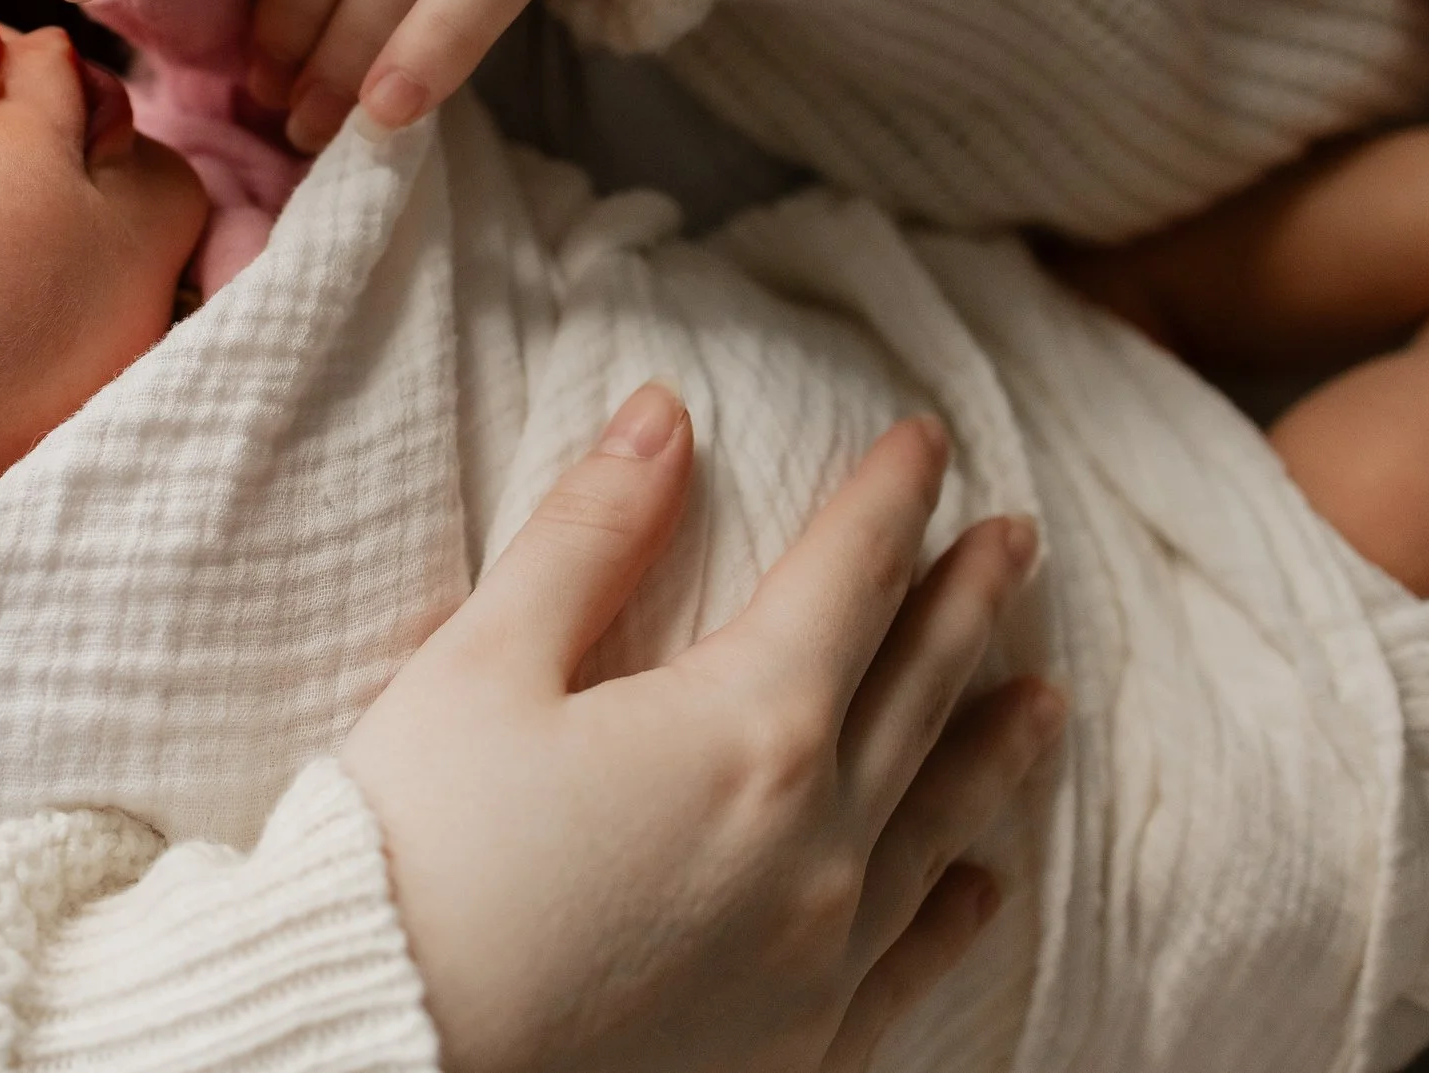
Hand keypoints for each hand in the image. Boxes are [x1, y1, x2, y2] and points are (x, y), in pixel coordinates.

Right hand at [345, 383, 1061, 1072]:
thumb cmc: (410, 854)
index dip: (888, 499)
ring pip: (937, 825)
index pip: (847, 580)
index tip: (927, 440)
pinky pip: (906, 965)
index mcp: (742, 732)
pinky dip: (954, 913)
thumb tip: (665, 419)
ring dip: (991, 748)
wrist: (381, 1056)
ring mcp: (813, 960)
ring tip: (1047, 700)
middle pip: (916, 691)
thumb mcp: (480, 666)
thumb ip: (588, 537)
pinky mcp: (789, 1051)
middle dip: (967, 603)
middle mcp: (813, 846)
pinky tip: (984, 887)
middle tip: (1017, 539)